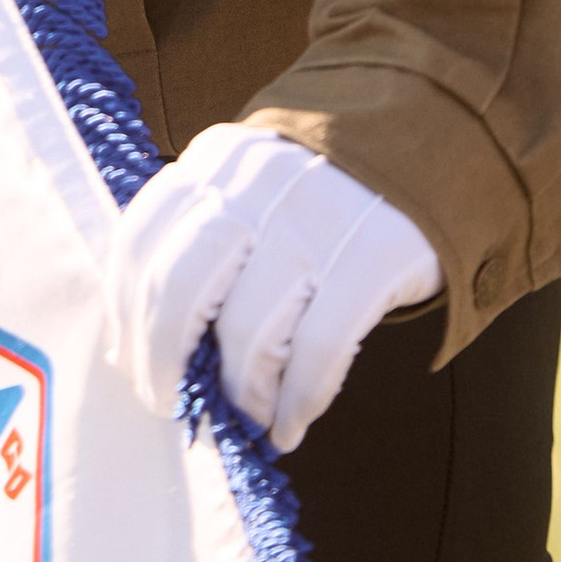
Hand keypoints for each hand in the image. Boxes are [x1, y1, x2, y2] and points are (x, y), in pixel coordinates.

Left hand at [107, 122, 442, 452]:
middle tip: (172, 402)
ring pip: (247, 331)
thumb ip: (203, 236)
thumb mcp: (253, 182)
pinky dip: (298, 401)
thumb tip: (138, 336)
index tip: (130, 361)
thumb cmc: (326, 183)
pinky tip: (290, 426)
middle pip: (179, 289)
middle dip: (164, 361)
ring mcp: (319, 218)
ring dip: (240, 394)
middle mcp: (258, 183)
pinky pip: (320, 350)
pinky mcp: (377, 254)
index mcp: (217, 160)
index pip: (141, 242)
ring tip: (248, 416)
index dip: (127, 315)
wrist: (434, 136)